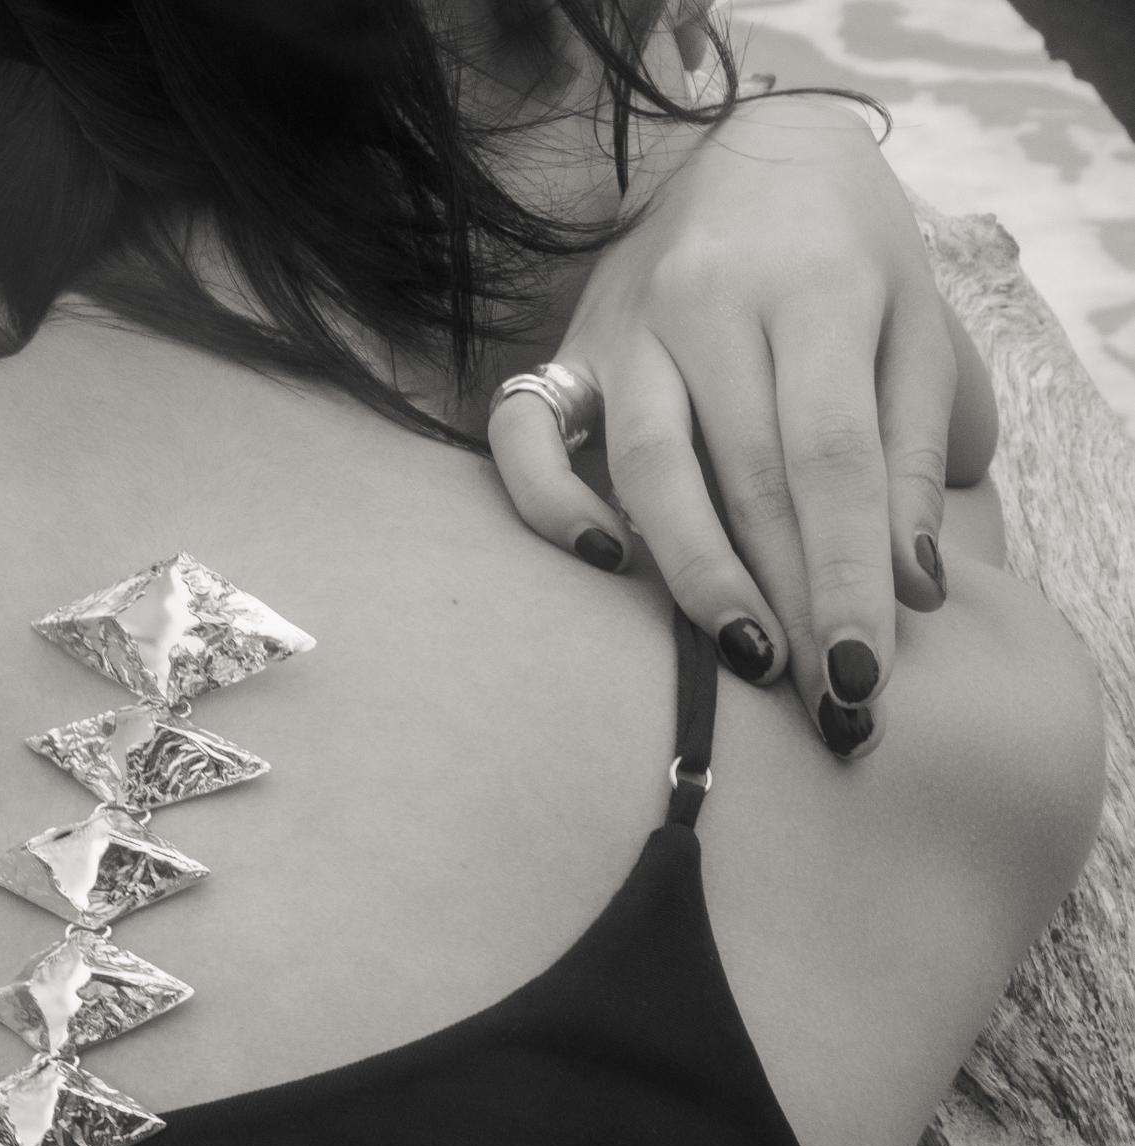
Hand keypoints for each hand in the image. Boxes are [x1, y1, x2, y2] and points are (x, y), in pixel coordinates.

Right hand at [488, 88, 997, 758]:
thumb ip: (910, 452)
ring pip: (648, 471)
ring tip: (742, 655)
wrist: (750, 153)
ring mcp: (625, 327)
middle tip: (814, 699)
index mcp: (812, 285)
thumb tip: (910, 589)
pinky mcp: (564, 353)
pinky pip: (526, 440)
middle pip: (747, 477)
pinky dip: (554, 506)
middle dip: (787, 598)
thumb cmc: (845, 260)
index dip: (844, 572)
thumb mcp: (912, 329)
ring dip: (695, 577)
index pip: (830, 455)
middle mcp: (708, 302)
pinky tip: (606, 564)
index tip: (859, 672)